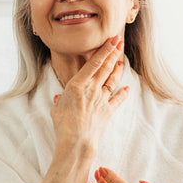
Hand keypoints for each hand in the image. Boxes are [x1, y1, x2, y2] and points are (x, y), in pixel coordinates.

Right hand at [50, 35, 128, 155]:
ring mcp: (102, 99)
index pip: (94, 62)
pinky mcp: (107, 111)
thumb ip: (60, 101)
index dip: (105, 49)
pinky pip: (117, 99)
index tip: (112, 39)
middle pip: (106, 67)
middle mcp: (92, 88)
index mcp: (77, 84)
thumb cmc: (63, 125)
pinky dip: (123, 93)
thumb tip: (60, 98)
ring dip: (117, 69)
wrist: (77, 142)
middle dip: (114, 52)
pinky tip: (127, 88)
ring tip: (121, 61)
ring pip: (112, 80)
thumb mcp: (56, 109)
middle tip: (120, 41)